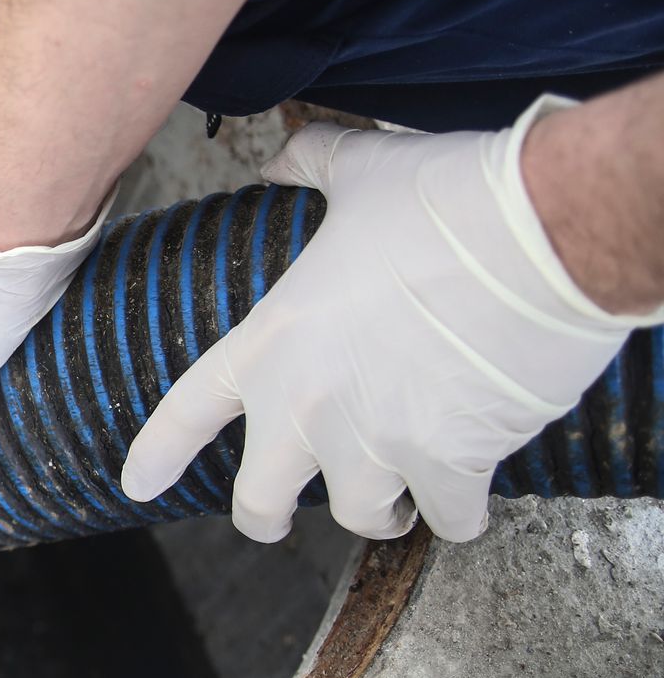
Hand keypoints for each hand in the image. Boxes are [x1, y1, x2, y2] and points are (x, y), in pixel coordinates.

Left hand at [121, 96, 653, 542]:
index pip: (188, 411)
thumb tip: (279, 156)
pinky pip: (450, 518)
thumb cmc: (447, 200)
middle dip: (264, 518)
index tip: (138, 485)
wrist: (539, 234)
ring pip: (359, 516)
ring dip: (378, 512)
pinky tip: (469, 495)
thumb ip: (309, 168)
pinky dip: (460, 513)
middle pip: (258, 501)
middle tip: (279, 521)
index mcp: (271, 343)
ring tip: (396, 497)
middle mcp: (309, 405)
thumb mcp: (358, 173)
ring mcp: (375, 442)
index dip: (158, 454)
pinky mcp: (448, 464)